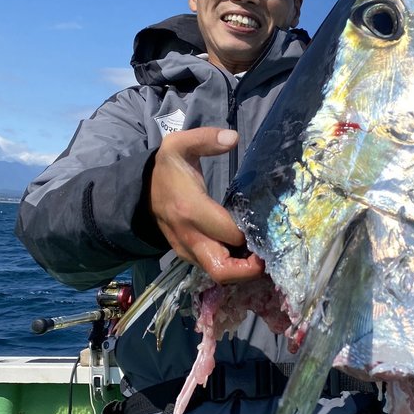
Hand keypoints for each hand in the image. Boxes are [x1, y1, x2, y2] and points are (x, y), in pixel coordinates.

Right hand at [149, 127, 264, 283]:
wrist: (144, 192)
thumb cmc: (168, 170)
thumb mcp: (179, 145)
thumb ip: (205, 139)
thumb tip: (233, 138)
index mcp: (190, 210)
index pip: (228, 233)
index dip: (250, 235)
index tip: (269, 227)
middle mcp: (189, 237)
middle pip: (222, 270)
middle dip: (249, 269)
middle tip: (269, 255)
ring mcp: (188, 251)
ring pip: (219, 275)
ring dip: (243, 271)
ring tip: (262, 255)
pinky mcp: (190, 257)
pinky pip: (214, 269)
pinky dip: (233, 268)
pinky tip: (248, 254)